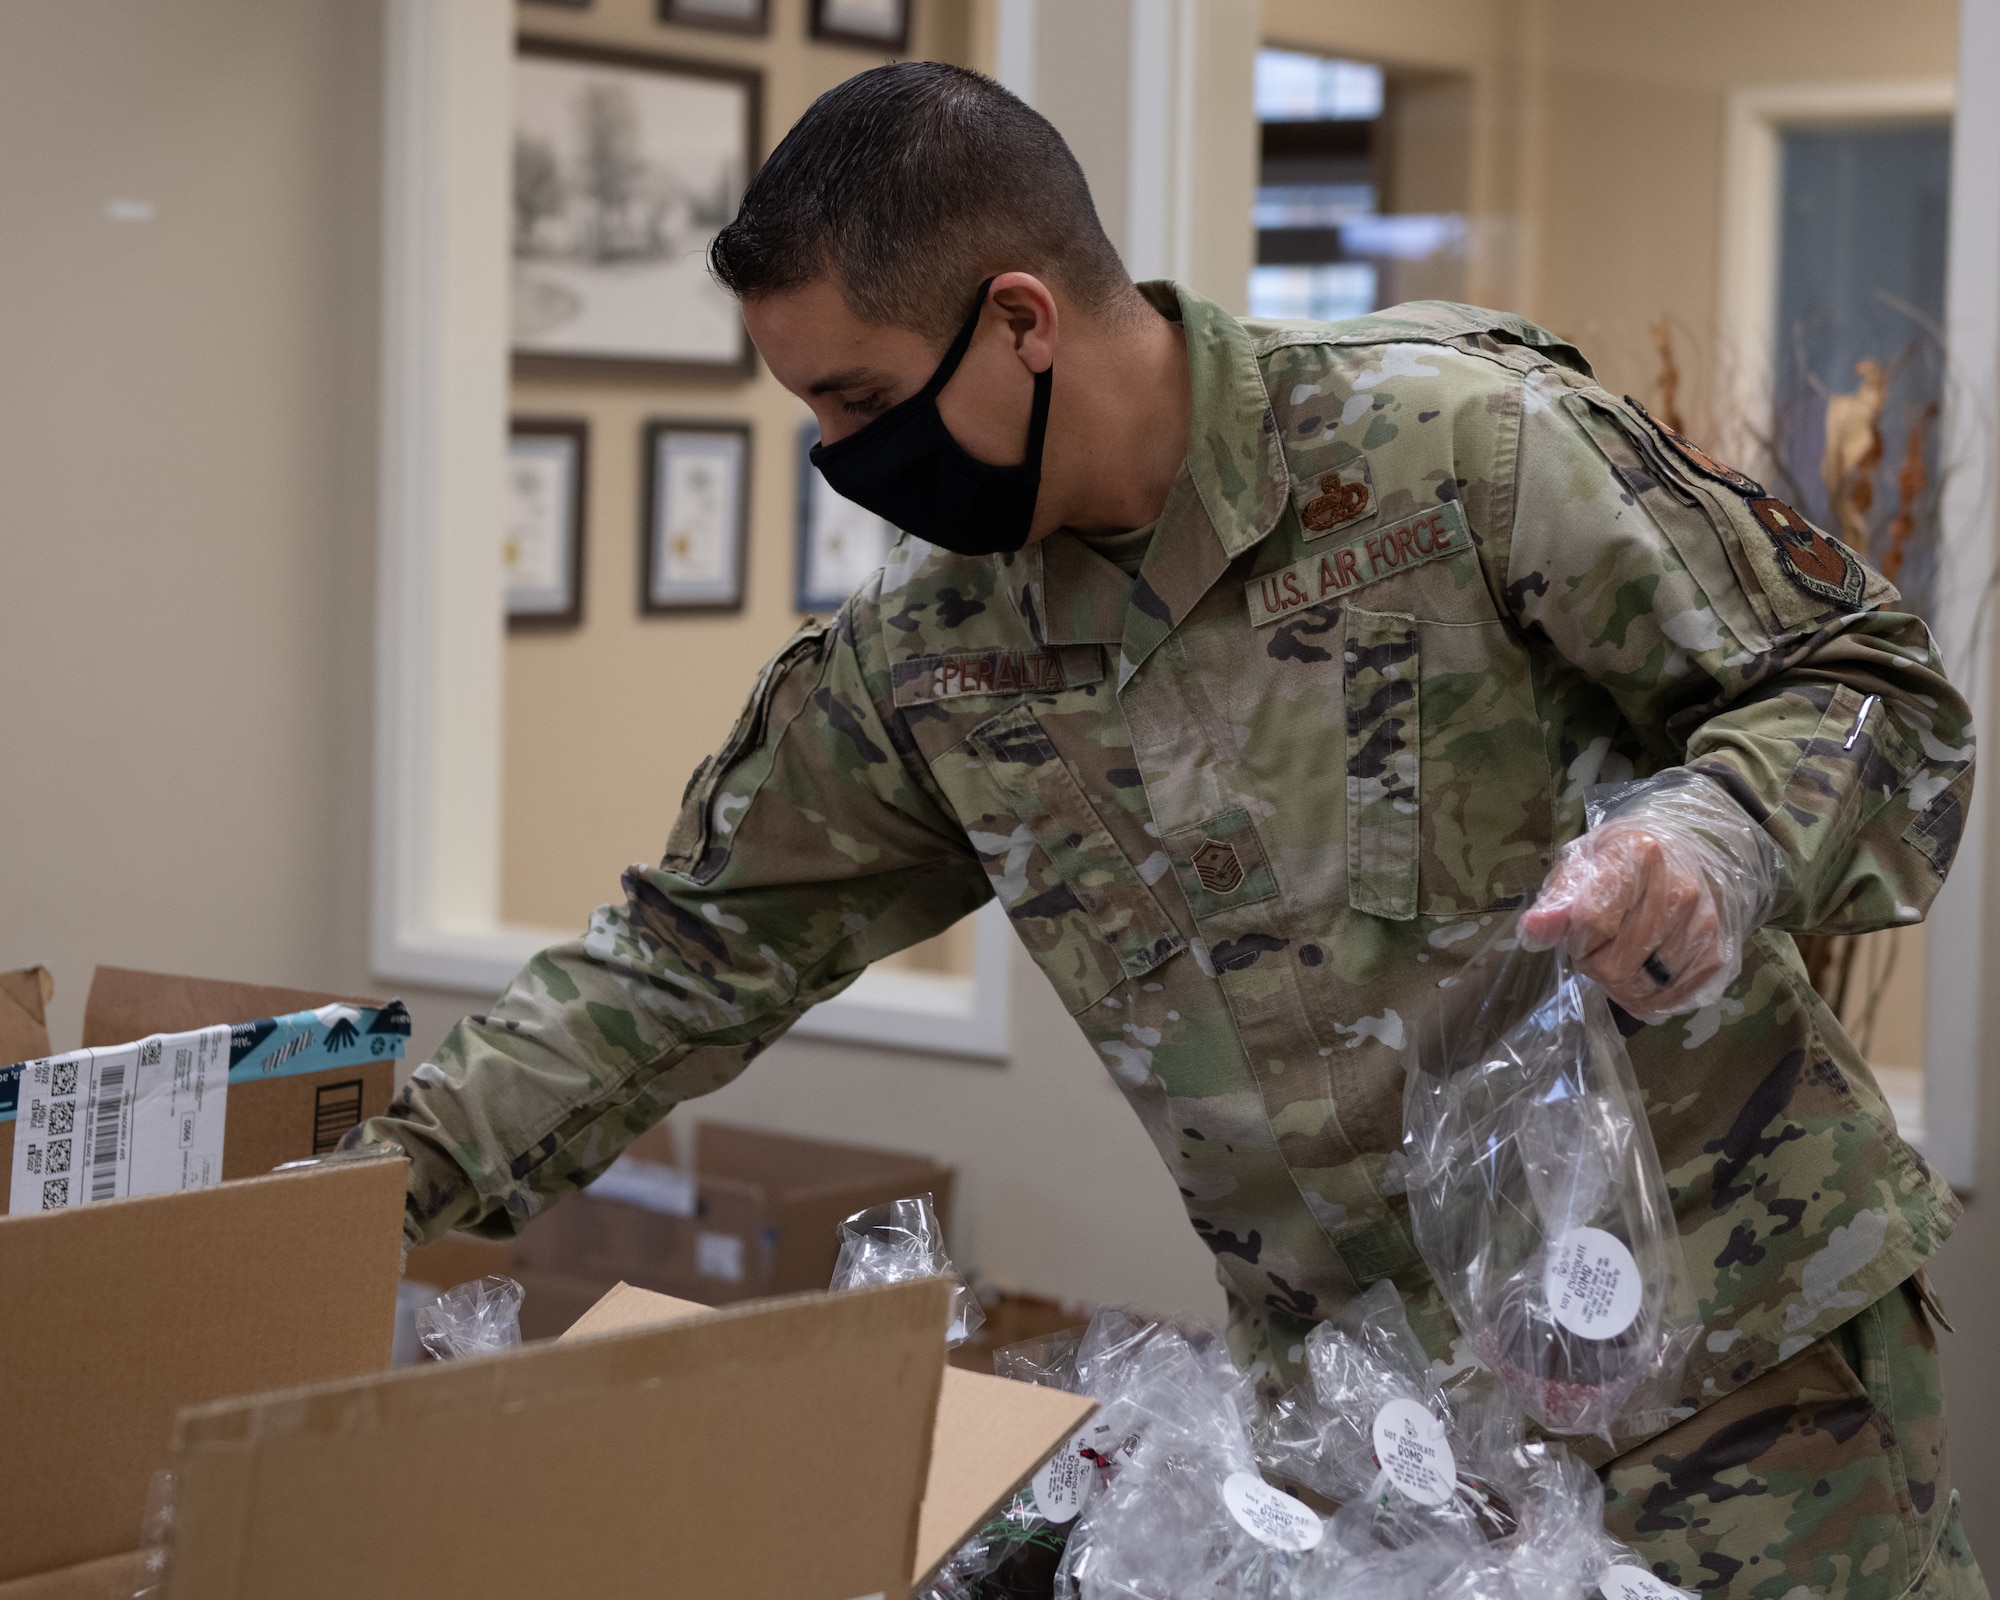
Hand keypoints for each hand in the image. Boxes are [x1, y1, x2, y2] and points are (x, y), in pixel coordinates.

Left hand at [1519, 821, 1725, 1019]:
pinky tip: (1639, 974)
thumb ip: (1556, 902)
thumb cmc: (1620, 862)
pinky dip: (1645, 997)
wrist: (1680, 856)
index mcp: (1640, 858)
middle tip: (1595, 948)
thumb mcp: (1580, 868)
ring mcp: (1703, 926)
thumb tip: (1532, 932)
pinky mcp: (1716, 955)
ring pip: (1640, 987)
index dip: (1575, 940)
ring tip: (1618, 956)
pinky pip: (1669, 1000)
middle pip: (1615, 965)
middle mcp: (1680, 892)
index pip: (1593, 924)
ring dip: (1617, 984)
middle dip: (1592, 965)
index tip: (1577, 933)